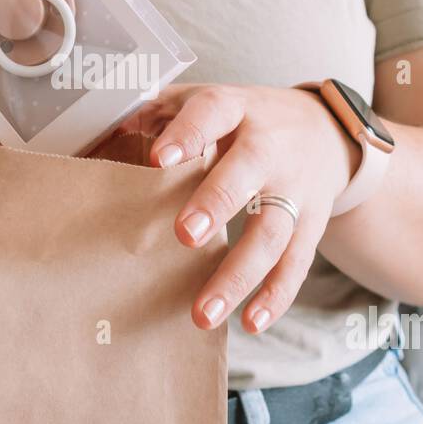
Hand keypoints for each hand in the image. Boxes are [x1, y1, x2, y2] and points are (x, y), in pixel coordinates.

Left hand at [128, 85, 359, 333]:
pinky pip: (296, 263)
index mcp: (237, 109)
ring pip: (272, 231)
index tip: (159, 159)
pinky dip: (274, 296)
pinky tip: (249, 322)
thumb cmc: (244, 121)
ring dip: (238, 275)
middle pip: (249, 171)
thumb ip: (159, 114)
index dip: (189, 133)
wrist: (324, 130)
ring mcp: (296, 188)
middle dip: (217, 203)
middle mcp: (271, 147)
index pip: (213, 112)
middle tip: (185, 235)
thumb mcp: (208, 101)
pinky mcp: (312, 224)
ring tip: (202, 313)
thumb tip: (98, 136)